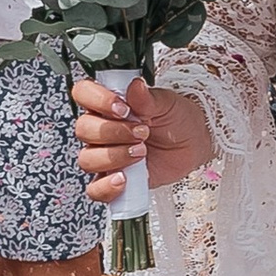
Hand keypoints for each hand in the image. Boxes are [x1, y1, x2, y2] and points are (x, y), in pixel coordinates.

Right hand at [73, 71, 206, 196]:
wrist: (192, 145)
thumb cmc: (176, 120)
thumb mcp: (166, 103)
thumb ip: (148, 98)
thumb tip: (135, 86)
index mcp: (108, 104)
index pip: (83, 93)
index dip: (97, 100)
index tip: (123, 108)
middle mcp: (101, 129)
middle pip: (83, 129)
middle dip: (113, 131)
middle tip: (141, 132)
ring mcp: (104, 155)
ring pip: (87, 159)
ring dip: (114, 156)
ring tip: (141, 151)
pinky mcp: (112, 179)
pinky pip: (95, 189)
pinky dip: (107, 186)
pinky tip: (125, 178)